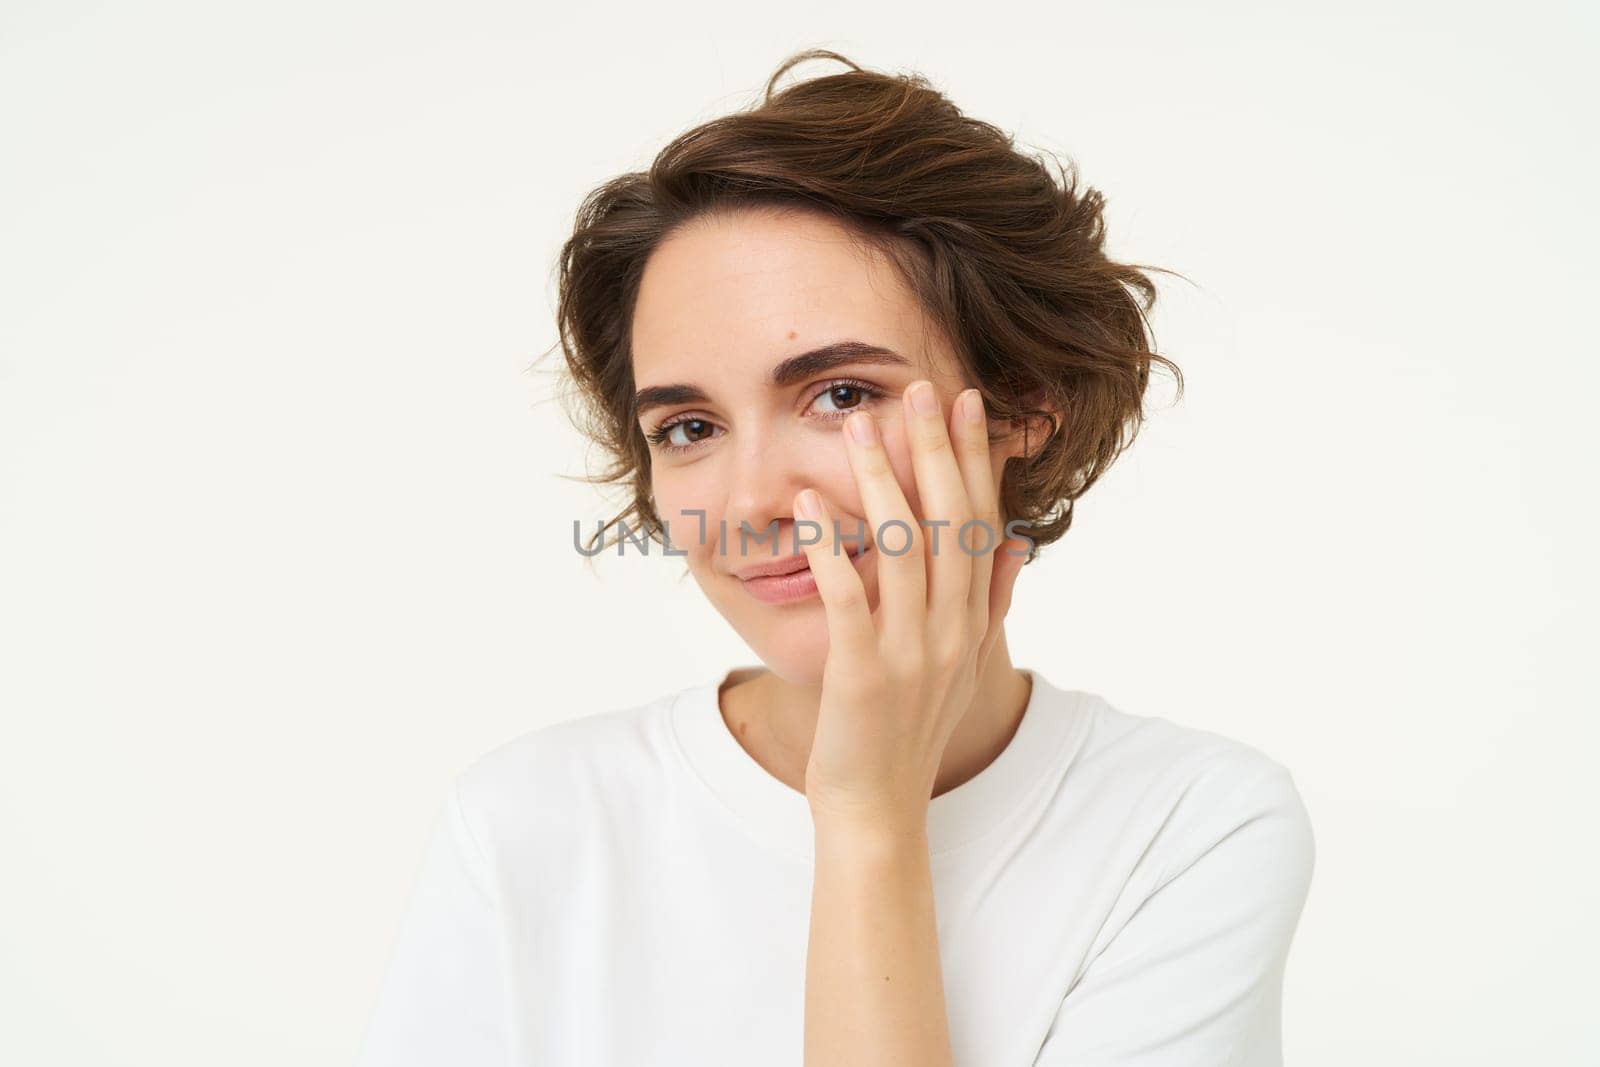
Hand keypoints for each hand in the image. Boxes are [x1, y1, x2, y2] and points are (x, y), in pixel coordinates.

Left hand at [793, 379, 1029, 833]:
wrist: (879, 807)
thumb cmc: (911, 730)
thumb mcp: (962, 664)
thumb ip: (990, 601)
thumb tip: (1012, 542)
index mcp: (972, 619)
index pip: (978, 521)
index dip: (972, 459)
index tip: (965, 402)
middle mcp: (949, 629)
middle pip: (946, 523)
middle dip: (932, 451)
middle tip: (918, 389)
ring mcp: (909, 652)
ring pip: (900, 550)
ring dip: (879, 483)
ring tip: (853, 426)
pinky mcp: (862, 674)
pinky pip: (848, 599)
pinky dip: (831, 549)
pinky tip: (810, 505)